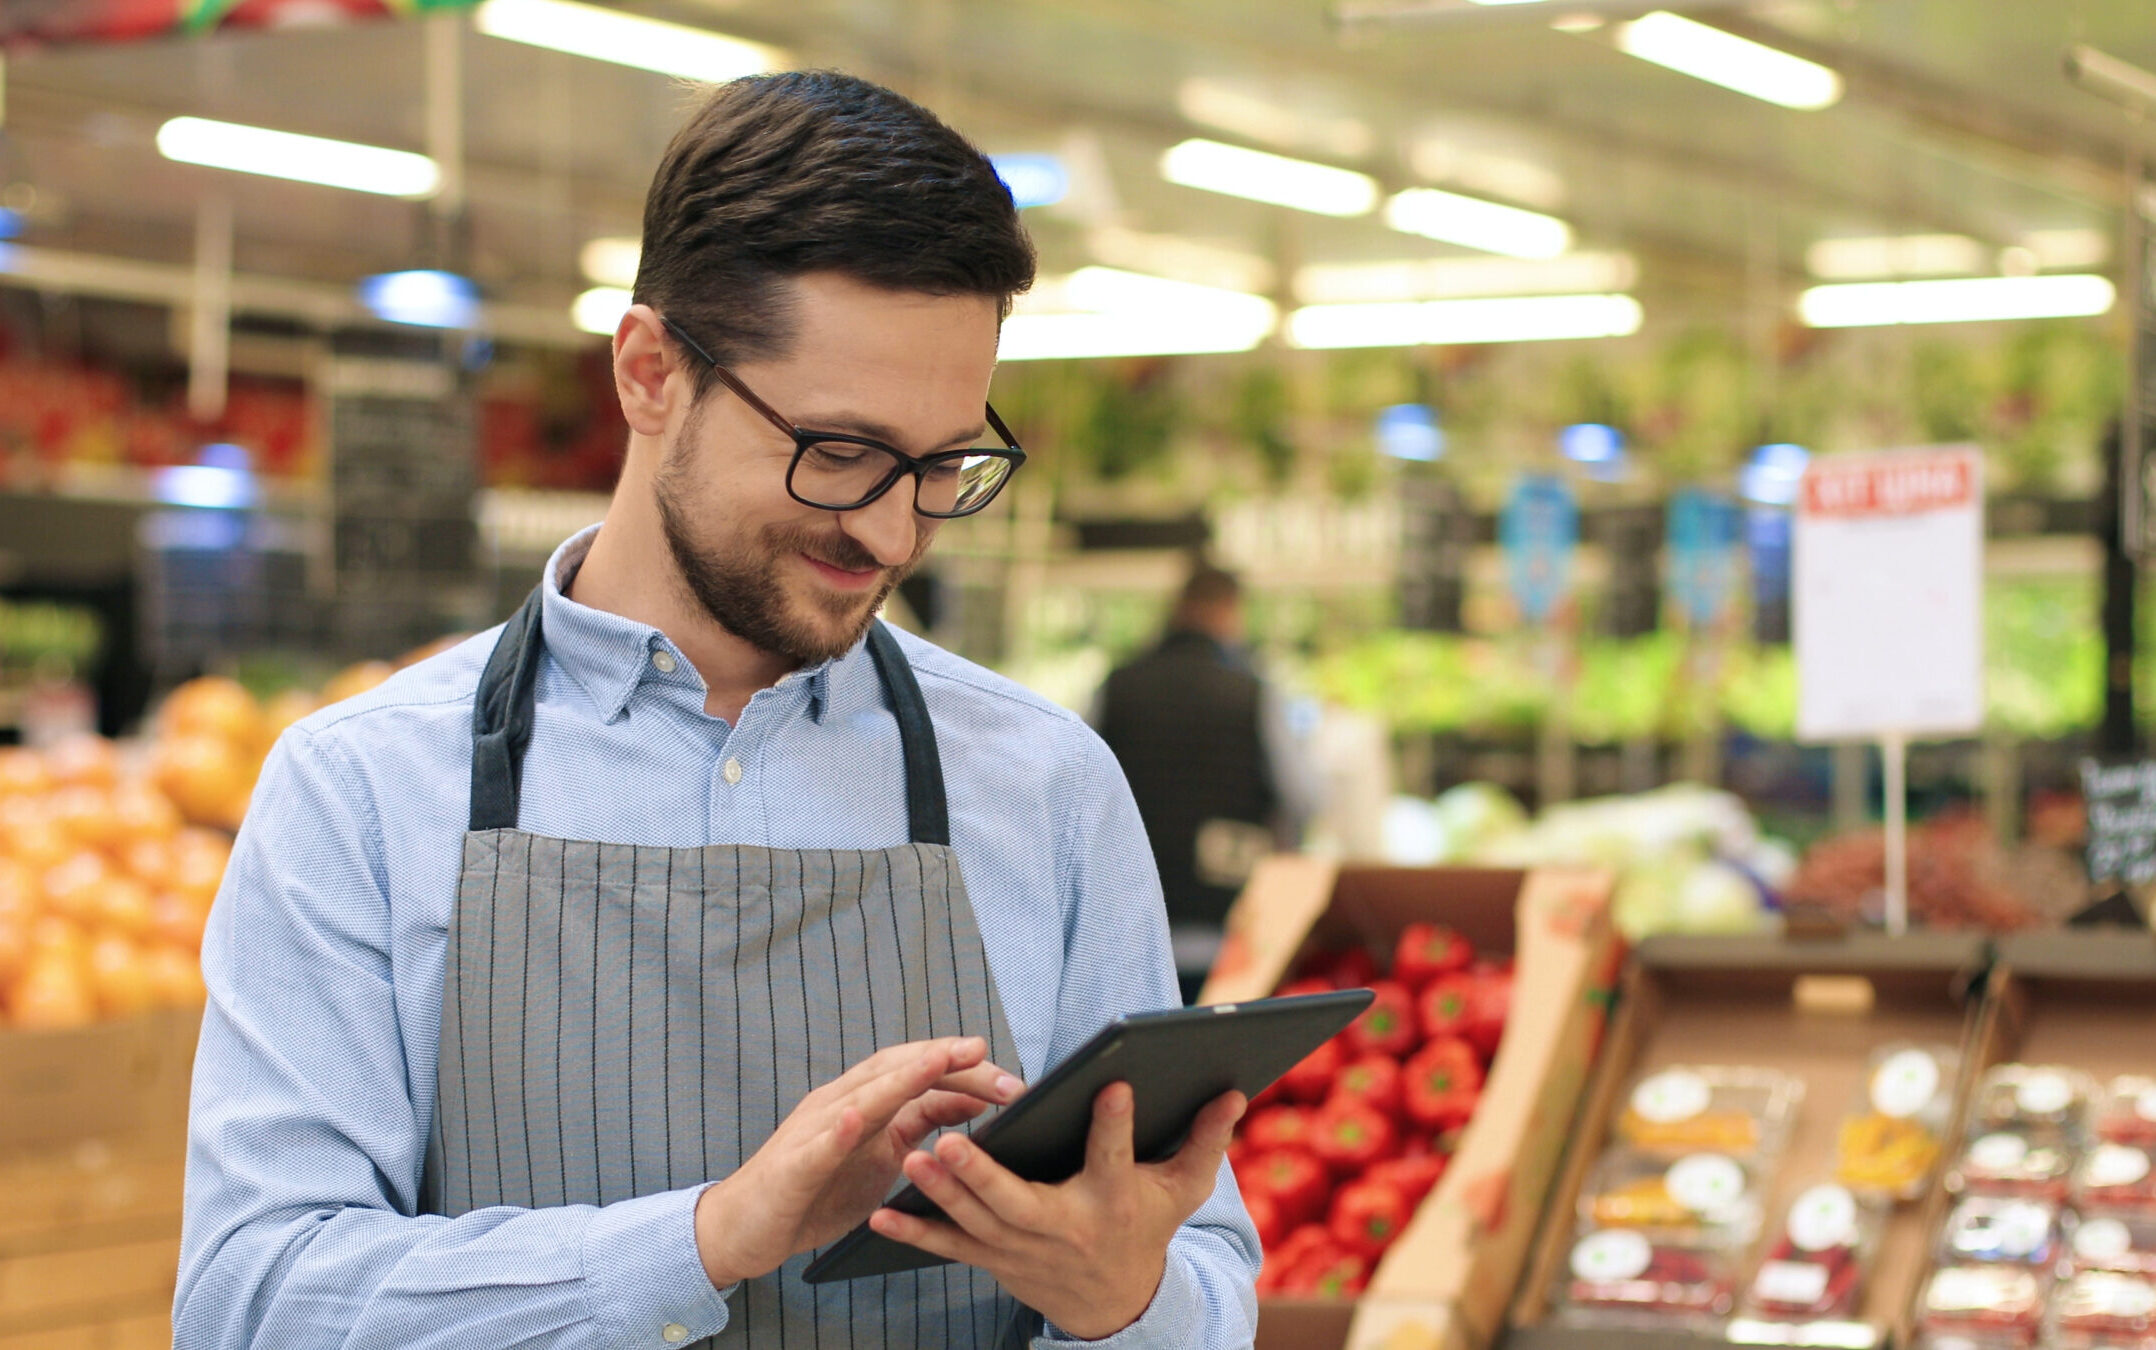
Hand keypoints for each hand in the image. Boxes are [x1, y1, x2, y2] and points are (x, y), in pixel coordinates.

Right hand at [693, 1036, 1022, 1286]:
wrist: (744, 1226)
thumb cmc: (815, 1190)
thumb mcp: (882, 1155)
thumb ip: (921, 1125)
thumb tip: (974, 1103)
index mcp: (864, 1104)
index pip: (918, 1072)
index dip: (961, 1068)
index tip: (1007, 1074)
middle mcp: (839, 1106)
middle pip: (896, 1071)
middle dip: (942, 1060)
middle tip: (985, 1054)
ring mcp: (812, 1133)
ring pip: (861, 1097)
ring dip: (900, 1078)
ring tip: (935, 1061)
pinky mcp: (791, 1169)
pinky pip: (816, 1147)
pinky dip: (837, 1131)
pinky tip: (857, 1119)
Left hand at [868, 1083, 1247, 1340]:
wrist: (1115, 1304)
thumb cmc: (1147, 1227)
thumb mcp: (1183, 1190)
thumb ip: (1205, 1140)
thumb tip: (1234, 1091)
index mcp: (1112, 1202)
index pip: (1114, 1158)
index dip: (1115, 1124)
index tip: (1112, 1083)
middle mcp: (1064, 1229)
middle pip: (1018, 1202)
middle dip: (981, 1173)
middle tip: (948, 1139)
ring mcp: (1023, 1251)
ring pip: (975, 1223)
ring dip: (940, 1194)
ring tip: (911, 1156)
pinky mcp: (994, 1261)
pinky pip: (949, 1249)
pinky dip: (914, 1235)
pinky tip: (879, 1215)